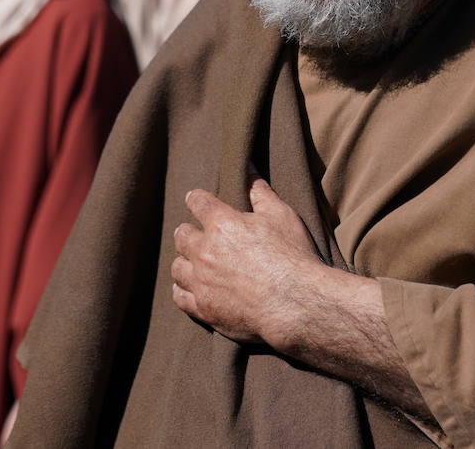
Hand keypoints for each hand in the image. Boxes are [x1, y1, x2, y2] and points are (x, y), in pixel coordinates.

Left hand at [171, 177, 321, 347]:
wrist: (297, 304)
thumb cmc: (293, 256)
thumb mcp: (281, 215)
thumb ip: (260, 191)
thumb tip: (249, 166)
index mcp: (222, 224)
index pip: (198, 202)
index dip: (197, 199)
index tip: (196, 200)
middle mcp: (205, 251)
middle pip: (182, 235)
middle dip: (189, 232)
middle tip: (196, 234)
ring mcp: (201, 282)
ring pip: (177, 267)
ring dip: (184, 261)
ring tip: (192, 262)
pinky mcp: (204, 308)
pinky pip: (180, 297)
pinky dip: (183, 290)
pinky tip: (189, 288)